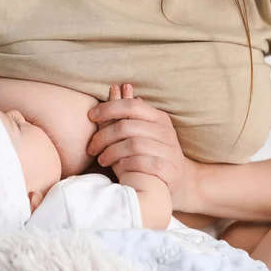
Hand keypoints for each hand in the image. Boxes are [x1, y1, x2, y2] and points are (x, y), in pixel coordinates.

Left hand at [87, 84, 200, 211]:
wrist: (180, 183)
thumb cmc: (151, 155)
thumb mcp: (142, 132)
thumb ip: (128, 115)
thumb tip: (117, 88)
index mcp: (159, 118)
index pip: (131, 106)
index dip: (108, 108)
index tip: (91, 116)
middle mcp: (166, 132)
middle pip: (127, 127)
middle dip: (103, 136)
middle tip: (91, 147)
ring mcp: (170, 151)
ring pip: (134, 145)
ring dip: (112, 152)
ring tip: (102, 159)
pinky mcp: (170, 170)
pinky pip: (145, 163)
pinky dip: (129, 164)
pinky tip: (119, 167)